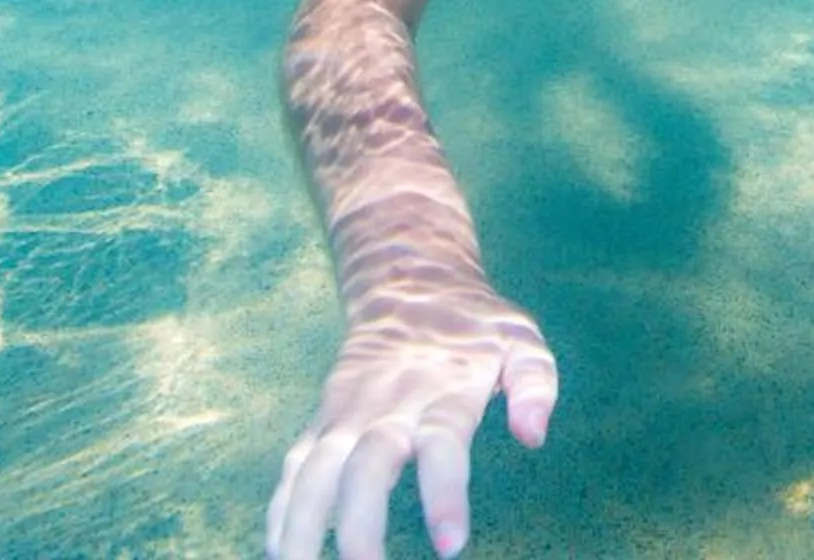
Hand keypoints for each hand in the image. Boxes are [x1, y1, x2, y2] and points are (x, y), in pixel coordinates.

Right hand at [265, 286, 559, 559]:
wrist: (409, 280)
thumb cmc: (476, 326)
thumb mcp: (521, 340)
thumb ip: (535, 383)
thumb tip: (534, 436)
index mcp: (443, 393)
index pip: (442, 446)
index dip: (444, 495)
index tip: (451, 545)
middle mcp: (387, 406)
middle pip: (366, 468)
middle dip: (360, 526)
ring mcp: (347, 413)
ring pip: (315, 471)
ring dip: (303, 525)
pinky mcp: (324, 419)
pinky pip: (295, 467)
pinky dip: (282, 508)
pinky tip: (278, 551)